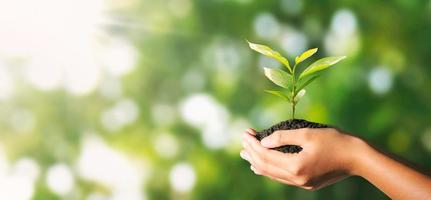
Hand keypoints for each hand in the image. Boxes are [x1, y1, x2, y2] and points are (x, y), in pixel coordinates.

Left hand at [240, 128, 363, 189]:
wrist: (357, 157)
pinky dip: (269, 170)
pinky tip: (262, 165)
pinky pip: (281, 177)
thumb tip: (263, 141)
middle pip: (265, 167)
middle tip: (242, 141)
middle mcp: (296, 178)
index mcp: (295, 166)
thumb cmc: (334, 141)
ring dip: (257, 163)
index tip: (245, 132)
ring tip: (246, 154)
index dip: (252, 144)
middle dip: (252, 153)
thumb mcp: (307, 134)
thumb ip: (283, 137)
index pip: (265, 156)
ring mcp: (302, 183)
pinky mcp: (307, 183)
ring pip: (272, 174)